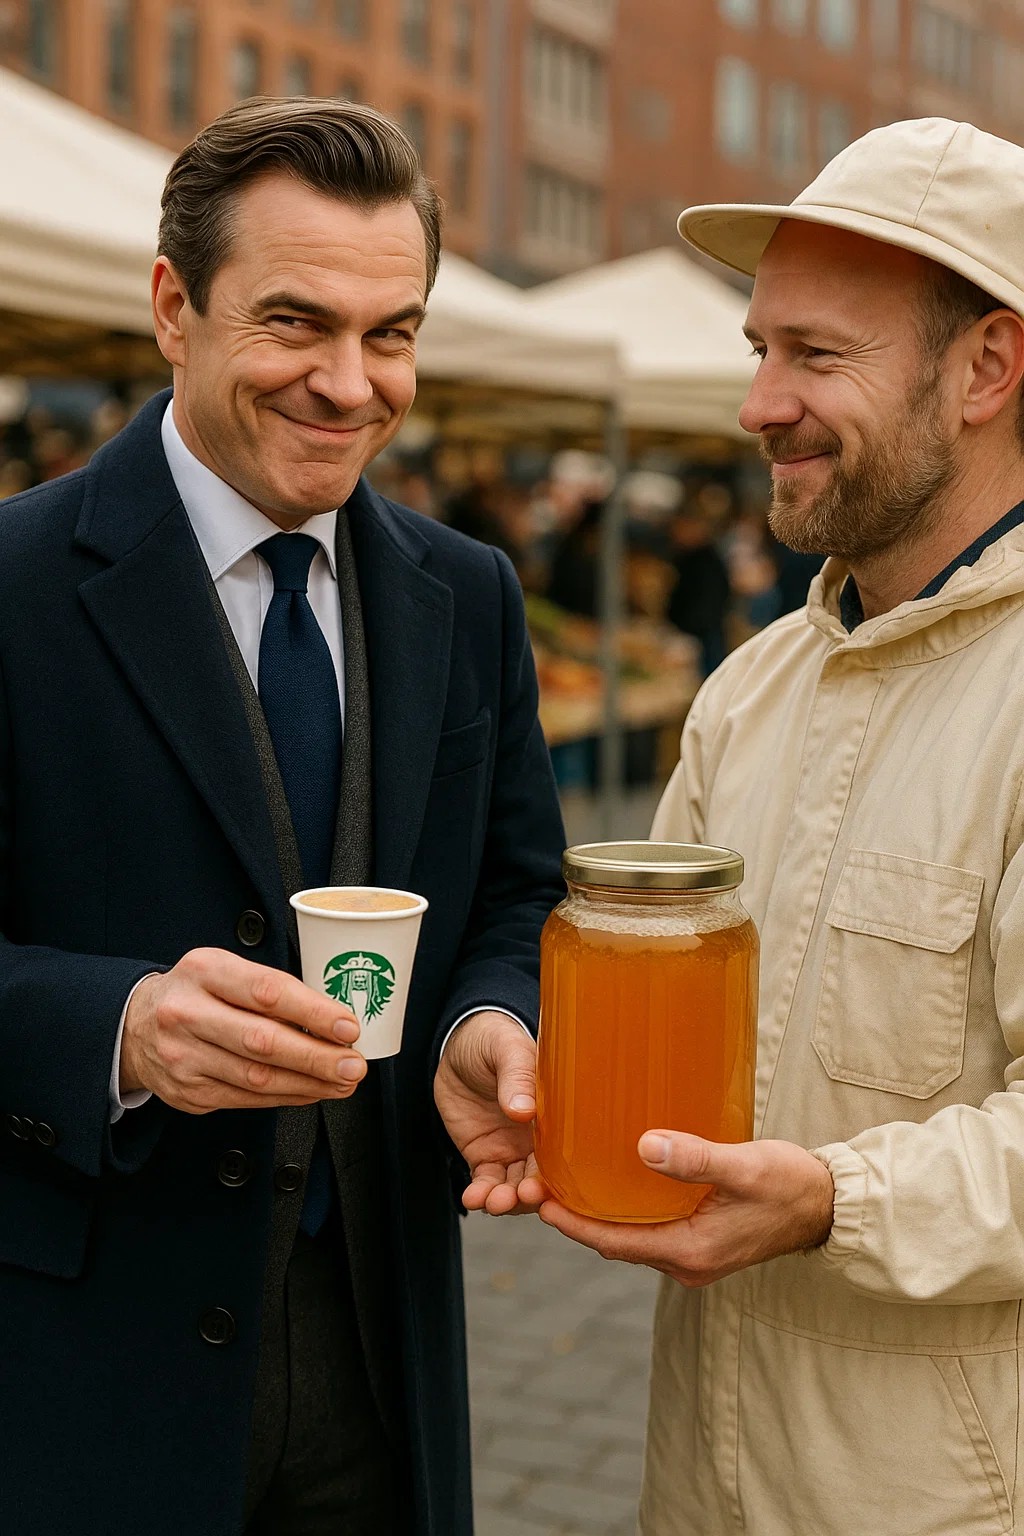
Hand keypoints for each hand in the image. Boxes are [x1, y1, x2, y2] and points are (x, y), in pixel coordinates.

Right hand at [120, 948, 363, 1112]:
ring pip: (257, 1078)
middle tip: (353, 1064)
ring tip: (342, 1081)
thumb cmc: (194, 992)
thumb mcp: (224, 970)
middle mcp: (187, 1013)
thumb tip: (332, 1017)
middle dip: (317, 1057)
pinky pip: (247, 1099)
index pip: (266, 992)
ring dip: (309, 1083)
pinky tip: (311, 1091)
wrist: (134, 1026)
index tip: (347, 1026)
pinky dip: (286, 1097)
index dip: (312, 1012)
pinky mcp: (188, 1092)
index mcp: (204, 971)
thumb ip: (270, 988)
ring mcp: (184, 1057)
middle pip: (262, 1043)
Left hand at [433, 1011, 541, 1215]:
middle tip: (519, 1197)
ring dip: (506, 1201)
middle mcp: (538, 1139)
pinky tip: (473, 1198)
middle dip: (531, 1195)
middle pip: (542, 1180)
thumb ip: (518, 1076)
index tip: (545, 1187)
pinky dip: (480, 1195)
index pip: (565, 1155)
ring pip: (515, 1188)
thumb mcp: (508, 1049)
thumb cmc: (494, 1039)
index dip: (557, 1177)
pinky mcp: (485, 1156)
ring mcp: (511, 1150)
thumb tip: (524, 1109)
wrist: (459, 1043)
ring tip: (492, 1201)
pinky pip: (486, 1183)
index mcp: (556, 1116)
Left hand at [518, 1133, 834, 1285]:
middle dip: (578, 1219)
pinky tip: (616, 1184)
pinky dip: (627, 1213)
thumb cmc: (791, 1183)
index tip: (540, 1200)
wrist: (830, 1205)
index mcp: (692, 1250)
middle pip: (616, 1244)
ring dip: (600, 1217)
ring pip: (633, 1239)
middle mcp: (688, 1262)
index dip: (573, 1224)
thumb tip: (645, 1146)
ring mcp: (696, 1256)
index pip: (615, 1243)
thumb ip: (695, 1158)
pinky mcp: (703, 1243)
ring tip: (568, 1183)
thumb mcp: (744, 1165)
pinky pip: (652, 1232)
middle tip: (541, 1186)